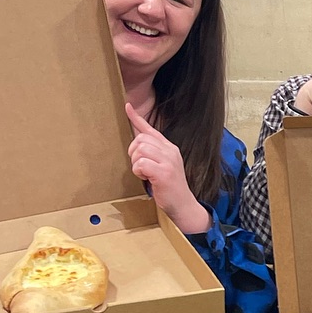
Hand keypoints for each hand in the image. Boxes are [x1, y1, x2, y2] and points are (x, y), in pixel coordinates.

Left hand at [126, 103, 210, 236]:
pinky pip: (140, 163)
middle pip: (140, 139)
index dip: (137, 118)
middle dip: (133, 153)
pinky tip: (147, 179)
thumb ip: (153, 154)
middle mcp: (170, 151)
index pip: (151, 129)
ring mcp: (168, 161)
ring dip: (136, 164)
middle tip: (140, 167)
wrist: (184, 205)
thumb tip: (137, 146)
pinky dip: (138, 172)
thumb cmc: (170, 188)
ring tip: (145, 174)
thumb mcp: (164, 166)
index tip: (127, 107)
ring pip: (140, 150)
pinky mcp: (164, 172)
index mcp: (170, 148)